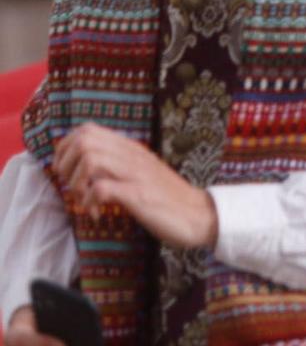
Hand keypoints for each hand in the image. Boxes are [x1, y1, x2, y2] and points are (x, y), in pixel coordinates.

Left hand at [53, 124, 215, 250]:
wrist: (201, 215)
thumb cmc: (169, 198)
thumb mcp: (143, 172)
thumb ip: (120, 164)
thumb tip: (88, 166)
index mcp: (132, 149)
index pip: (88, 130)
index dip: (66, 147)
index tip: (66, 169)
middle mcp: (133, 156)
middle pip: (84, 140)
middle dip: (65, 164)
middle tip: (70, 185)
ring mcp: (136, 174)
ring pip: (90, 158)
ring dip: (76, 182)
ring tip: (82, 198)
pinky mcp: (139, 194)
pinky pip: (101, 189)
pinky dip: (90, 202)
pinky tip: (97, 213)